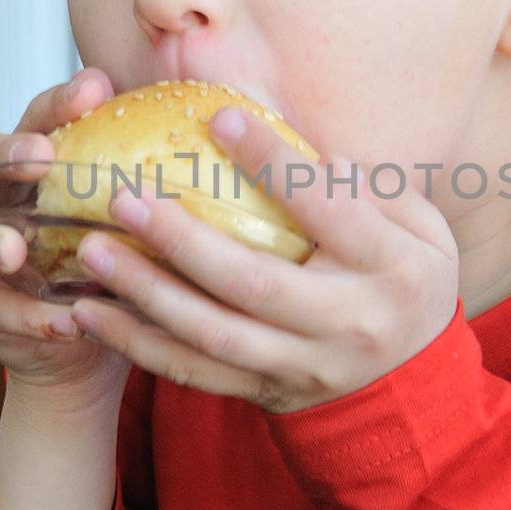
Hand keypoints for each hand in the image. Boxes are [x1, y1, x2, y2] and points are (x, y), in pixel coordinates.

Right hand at [0, 66, 132, 399]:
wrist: (88, 342)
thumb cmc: (119, 261)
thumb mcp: (137, 219)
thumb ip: (158, 178)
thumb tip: (238, 130)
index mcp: (28, 162)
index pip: (35, 116)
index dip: (58, 101)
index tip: (95, 89)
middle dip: (2, 152)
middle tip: (41, 157)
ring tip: (13, 250)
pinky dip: (25, 314)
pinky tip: (63, 322)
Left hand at [66, 105, 460, 413]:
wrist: (411, 389)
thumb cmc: (407, 282)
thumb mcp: (420, 228)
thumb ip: (367, 185)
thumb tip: (298, 140)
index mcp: (391, 266)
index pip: (327, 207)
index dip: (274, 162)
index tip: (220, 117)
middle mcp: (346, 321)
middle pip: (253, 281)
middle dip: (181, 240)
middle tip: (124, 197)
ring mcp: (303, 365)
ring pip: (213, 335)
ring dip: (145, 293)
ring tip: (90, 250)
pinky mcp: (266, 392)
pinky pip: (194, 373)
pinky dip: (139, 345)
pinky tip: (92, 313)